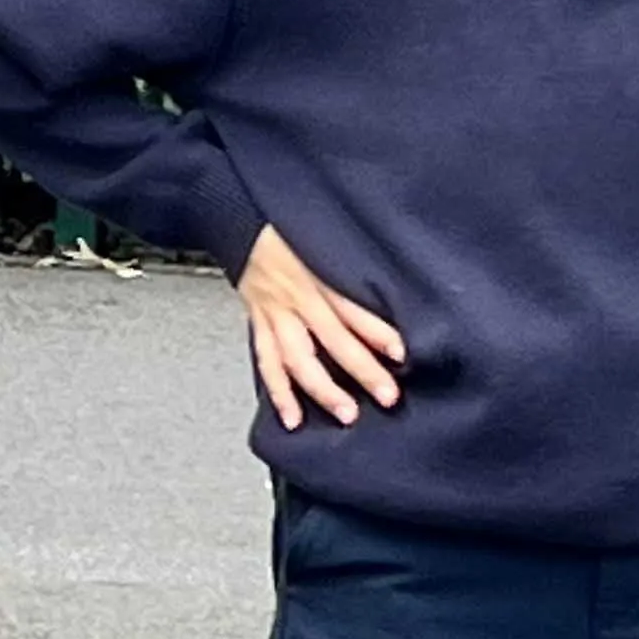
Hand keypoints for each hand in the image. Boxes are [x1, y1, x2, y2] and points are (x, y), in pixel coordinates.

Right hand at [239, 224, 405, 431]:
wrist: (236, 221)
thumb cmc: (283, 230)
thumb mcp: (321, 239)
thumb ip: (346, 265)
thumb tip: (385, 286)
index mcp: (315, 277)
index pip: (351, 308)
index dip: (377, 331)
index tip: (402, 353)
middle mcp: (295, 299)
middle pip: (331, 339)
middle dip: (361, 369)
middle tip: (387, 395)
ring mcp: (274, 315)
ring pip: (297, 359)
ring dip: (321, 389)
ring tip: (346, 413)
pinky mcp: (258, 325)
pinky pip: (267, 363)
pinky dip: (279, 393)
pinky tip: (293, 417)